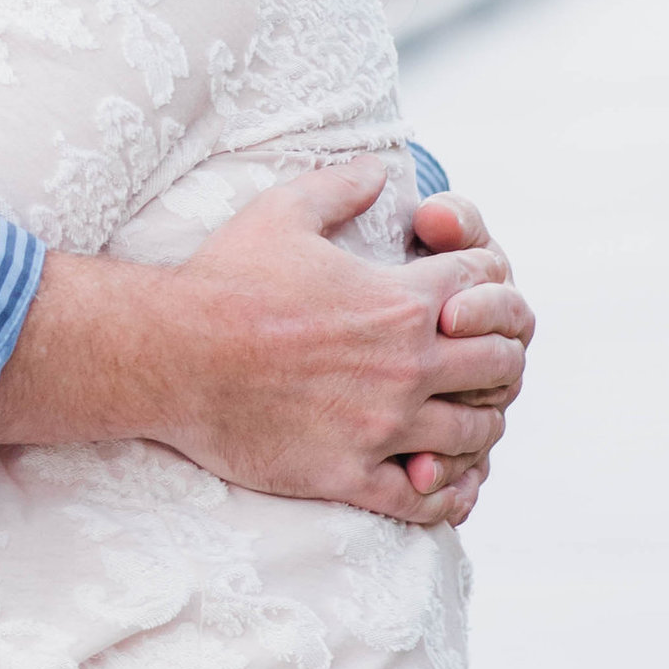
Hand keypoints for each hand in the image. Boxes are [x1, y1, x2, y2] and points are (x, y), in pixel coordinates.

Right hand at [0, 160, 531, 525]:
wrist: (167, 356)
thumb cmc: (222, 282)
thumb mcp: (283, 213)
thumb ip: (342, 186)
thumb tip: (380, 168)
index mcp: (402, 302)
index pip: (489, 288)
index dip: (487, 286)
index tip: (467, 297)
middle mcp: (406, 367)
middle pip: (500, 367)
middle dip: (498, 360)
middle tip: (477, 365)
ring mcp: (381, 427)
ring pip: (474, 435)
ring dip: (478, 425)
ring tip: (461, 422)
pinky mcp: (349, 475)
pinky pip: (425, 501)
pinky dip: (446, 495)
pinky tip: (442, 486)